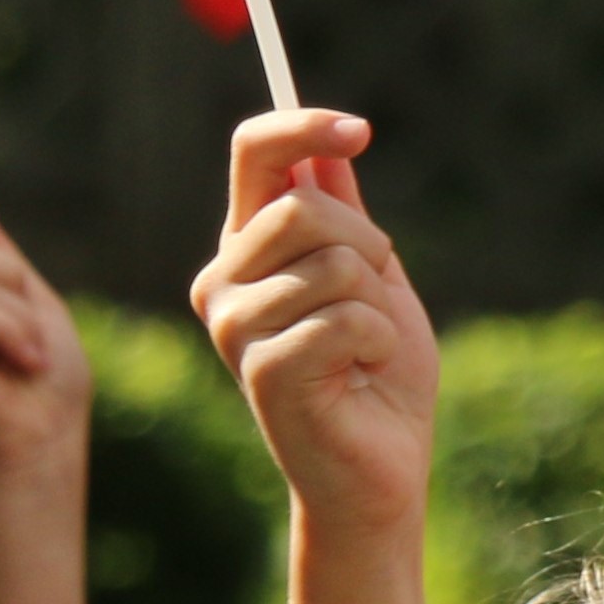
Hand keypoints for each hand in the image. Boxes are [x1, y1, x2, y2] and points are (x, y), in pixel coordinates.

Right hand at [190, 113, 439, 533]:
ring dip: (378, 306)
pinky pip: (346, 318)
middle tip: (378, 299)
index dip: (303, 128)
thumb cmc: (380, 380)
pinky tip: (363, 376)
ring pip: (332, 264)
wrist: (380, 475)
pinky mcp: (262, 368)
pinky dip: (379, 343)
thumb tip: (329, 141)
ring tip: (367, 351)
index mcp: (246, 248)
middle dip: (369, 247)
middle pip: (304, 209)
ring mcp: (233, 325)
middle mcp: (223, 280)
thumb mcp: (376, 280)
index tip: (359, 130)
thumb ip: (347, 214)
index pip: (254, 156)